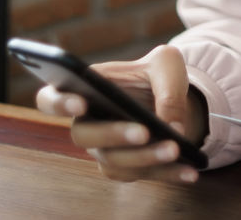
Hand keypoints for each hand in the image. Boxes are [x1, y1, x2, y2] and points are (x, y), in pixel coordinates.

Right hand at [34, 44, 208, 183]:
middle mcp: (87, 122)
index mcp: (85, 88)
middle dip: (114, 134)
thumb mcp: (167, 65)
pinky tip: (189, 170)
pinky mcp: (124, 168)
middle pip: (84, 135)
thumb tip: (171, 126)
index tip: (80, 103)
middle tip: (144, 131)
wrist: (174, 99)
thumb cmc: (158, 76)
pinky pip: (140, 175)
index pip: (50, 98)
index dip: (58, 103)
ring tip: (176, 149)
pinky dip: (167, 174)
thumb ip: (167, 88)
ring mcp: (103, 149)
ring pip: (115, 161)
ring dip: (146, 157)